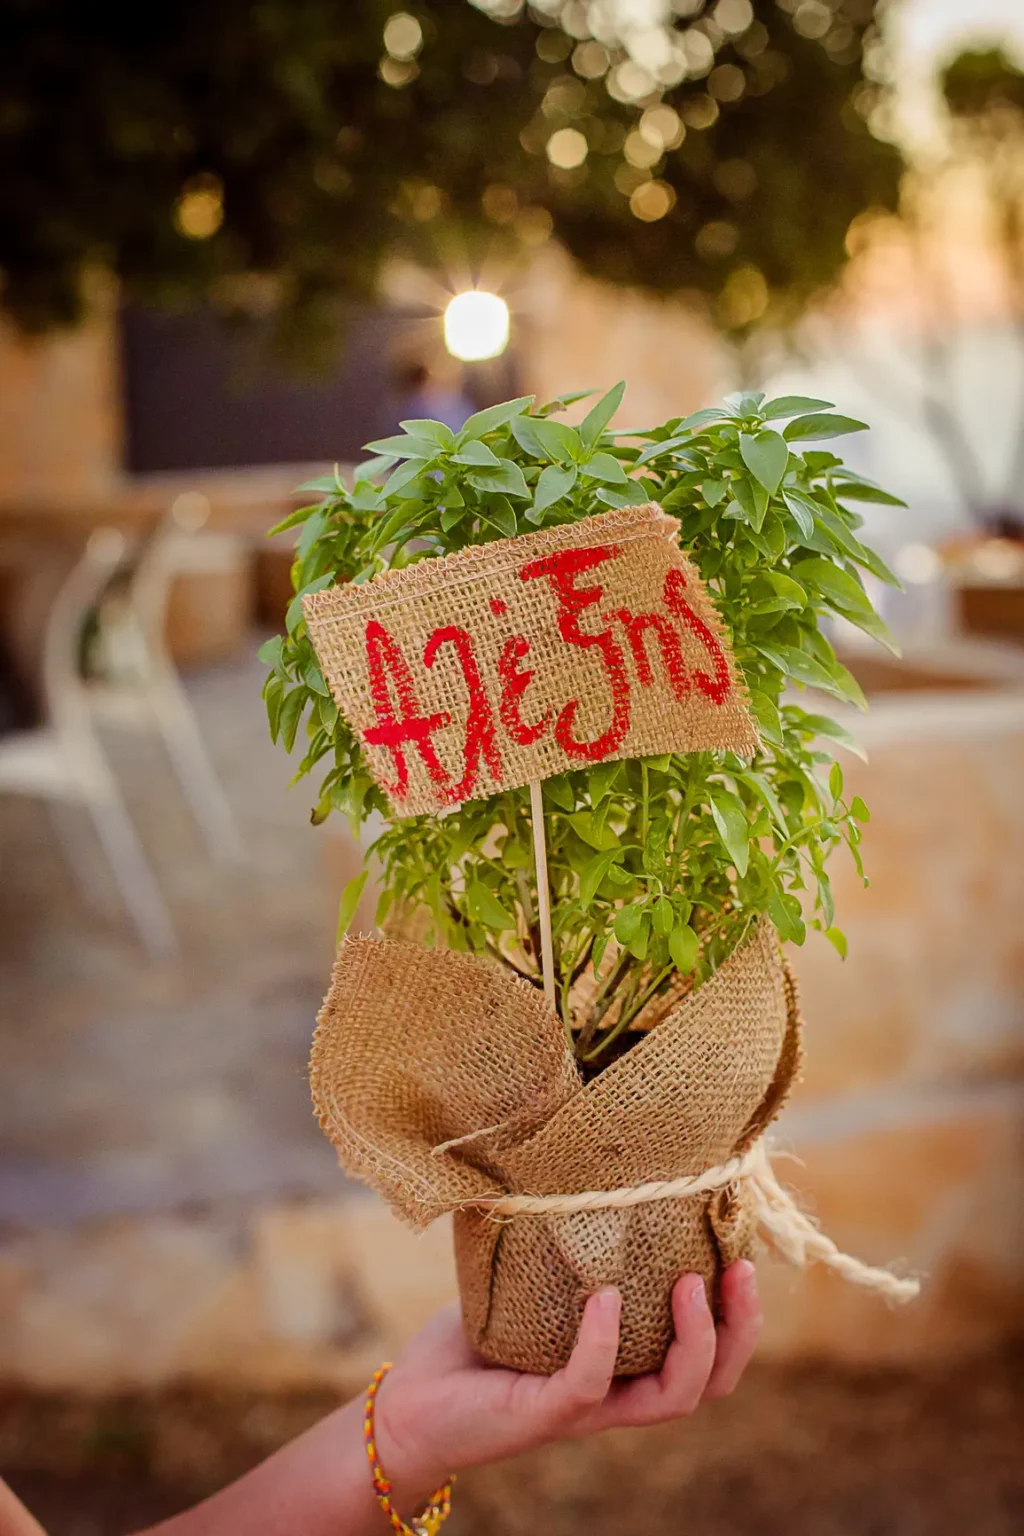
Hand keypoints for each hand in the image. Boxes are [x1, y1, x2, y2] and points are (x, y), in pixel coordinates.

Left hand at [375, 1260, 761, 1506]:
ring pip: (673, 1397)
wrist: (411, 1401)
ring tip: (691, 1284)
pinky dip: (604, 1341)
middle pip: (710, 1382)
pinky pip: (590, 1384)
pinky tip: (606, 1298)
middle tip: (738, 1270)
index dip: (739, 1315)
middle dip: (739, 1330)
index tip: (741, 1252)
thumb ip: (562, 1241)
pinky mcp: (544, 1413)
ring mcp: (586, 1406)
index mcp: (627, 1363)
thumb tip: (578, 1155)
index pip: (709, 1355)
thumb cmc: (472, 1337)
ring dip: (695, 1342)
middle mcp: (618, 1390)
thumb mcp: (530, 1280)